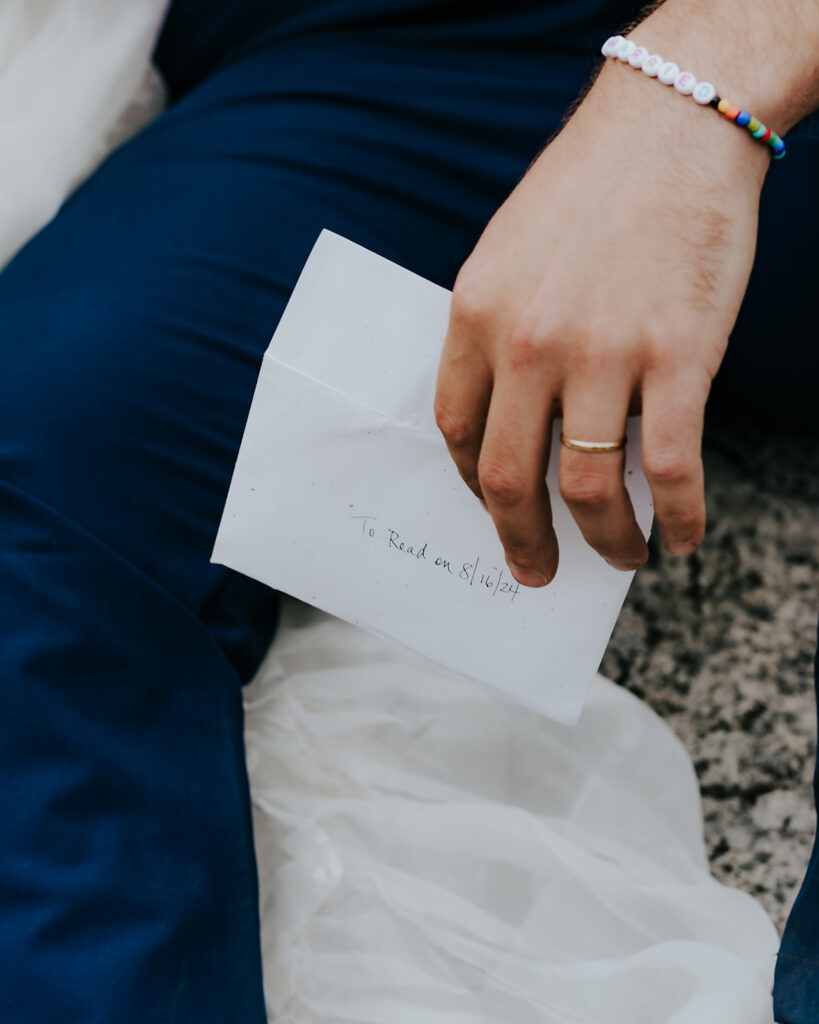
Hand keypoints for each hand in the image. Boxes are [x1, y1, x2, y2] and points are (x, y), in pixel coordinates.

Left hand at [434, 59, 767, 585]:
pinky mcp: (678, 355)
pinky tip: (681, 536)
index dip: (474, 485)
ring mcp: (604, 352)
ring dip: (607, 541)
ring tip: (623, 557)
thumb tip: (513, 420)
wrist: (672, 127)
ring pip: (590, 487)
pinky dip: (677, 516)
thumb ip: (496, 336)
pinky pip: (672, 466)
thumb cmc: (586, 192)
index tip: (497, 508)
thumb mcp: (506, 254)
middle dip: (522, 541)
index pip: (457, 430)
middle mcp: (529, 341)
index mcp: (475, 315)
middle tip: (535, 572)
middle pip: (509, 477)